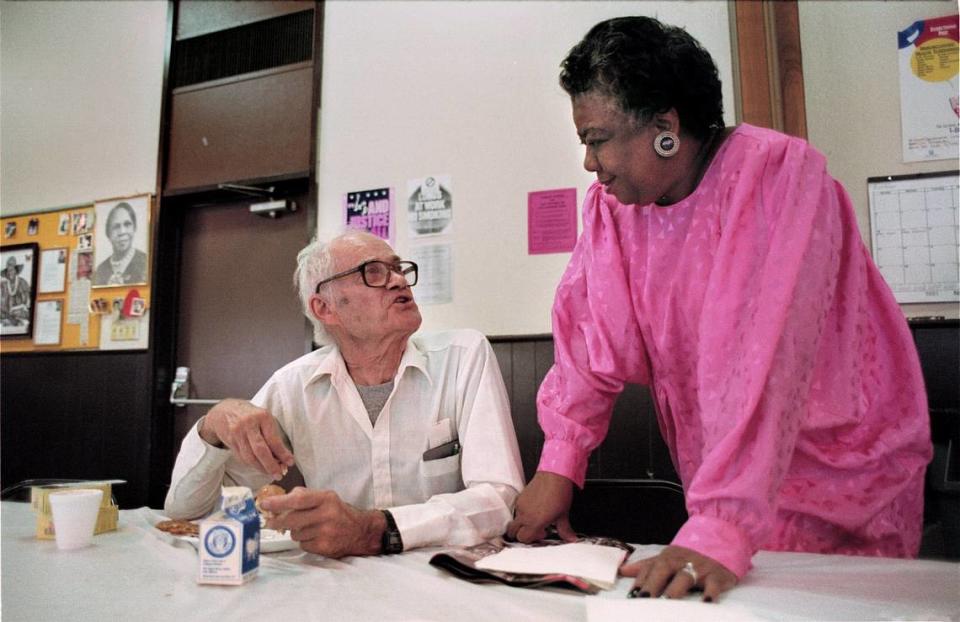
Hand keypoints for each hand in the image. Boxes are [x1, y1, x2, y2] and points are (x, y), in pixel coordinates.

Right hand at [201, 399, 294, 479]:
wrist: (224, 410)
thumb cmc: (251, 414)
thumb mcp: (264, 418)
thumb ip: (273, 435)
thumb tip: (282, 457)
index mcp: (262, 417)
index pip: (273, 440)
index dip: (282, 454)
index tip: (290, 462)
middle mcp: (249, 424)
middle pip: (260, 450)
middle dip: (271, 465)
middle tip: (279, 474)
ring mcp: (238, 433)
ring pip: (250, 457)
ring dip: (261, 468)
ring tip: (271, 473)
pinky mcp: (230, 441)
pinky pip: (242, 458)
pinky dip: (252, 465)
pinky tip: (259, 466)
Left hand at [260, 487, 383, 557]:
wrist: (360, 531)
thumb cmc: (338, 512)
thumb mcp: (326, 497)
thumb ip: (304, 495)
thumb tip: (278, 501)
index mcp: (326, 499)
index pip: (298, 499)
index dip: (278, 502)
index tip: (264, 504)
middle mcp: (327, 515)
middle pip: (292, 519)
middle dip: (276, 521)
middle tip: (269, 522)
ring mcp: (326, 533)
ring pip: (295, 533)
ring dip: (294, 531)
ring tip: (307, 528)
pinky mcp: (324, 547)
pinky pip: (302, 544)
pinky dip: (304, 541)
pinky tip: (314, 537)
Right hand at [505, 471, 576, 542]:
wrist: (554, 475)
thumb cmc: (559, 493)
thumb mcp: (563, 515)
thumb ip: (565, 530)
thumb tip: (571, 538)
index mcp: (534, 522)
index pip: (524, 538)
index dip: (532, 539)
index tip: (543, 534)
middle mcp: (524, 515)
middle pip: (513, 532)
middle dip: (522, 533)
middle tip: (536, 529)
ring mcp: (520, 505)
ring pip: (515, 520)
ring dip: (523, 523)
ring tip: (536, 518)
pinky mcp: (520, 497)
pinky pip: (517, 509)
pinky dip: (523, 512)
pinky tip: (535, 508)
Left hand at [620, 545, 736, 601]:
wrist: (722, 540)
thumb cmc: (690, 555)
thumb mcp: (668, 556)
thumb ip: (646, 566)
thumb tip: (622, 571)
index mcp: (667, 557)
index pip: (649, 568)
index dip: (639, 582)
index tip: (631, 597)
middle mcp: (681, 561)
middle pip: (663, 570)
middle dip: (653, 585)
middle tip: (644, 600)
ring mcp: (699, 568)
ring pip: (685, 577)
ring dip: (674, 590)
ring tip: (666, 603)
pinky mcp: (717, 576)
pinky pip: (713, 585)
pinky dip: (710, 594)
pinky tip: (705, 604)